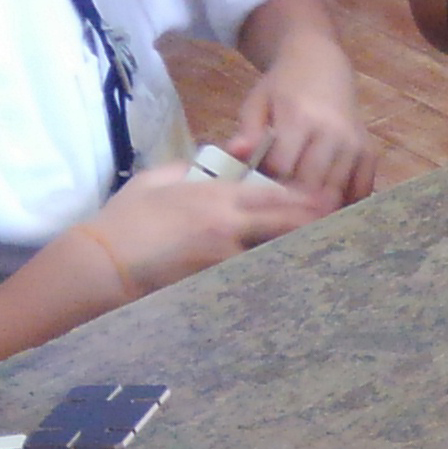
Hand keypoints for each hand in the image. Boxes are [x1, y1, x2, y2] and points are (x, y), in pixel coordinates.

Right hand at [62, 164, 336, 303]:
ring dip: (296, 250)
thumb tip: (218, 164)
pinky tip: (288, 274)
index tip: (329, 198)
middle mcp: (230, 230)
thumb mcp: (159, 180)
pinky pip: (255, 275)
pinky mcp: (220, 284)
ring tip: (322, 249)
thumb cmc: (128, 217)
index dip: (305, 199)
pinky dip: (272, 272)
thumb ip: (194, 169)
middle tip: (340, 225)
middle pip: (286, 226)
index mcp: (215, 198)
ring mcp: (227, 260)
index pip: (273, 197)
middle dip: (314, 225)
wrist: (107, 263)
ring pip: (275, 253)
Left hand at [232, 46, 376, 204]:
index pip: (283, 167)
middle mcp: (332, 133)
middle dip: (293, 202)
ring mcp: (354, 145)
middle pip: (312, 185)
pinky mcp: (369, 154)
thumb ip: (248, 131)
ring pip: (336, 193)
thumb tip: (235, 154)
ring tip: (300, 215)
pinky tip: (328, 208)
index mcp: (299, 117)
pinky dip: (344, 205)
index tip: (259, 190)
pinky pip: (360, 192)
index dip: (269, 183)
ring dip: (318, 209)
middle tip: (279, 212)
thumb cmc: (283, 88)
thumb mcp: (258, 103)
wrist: (321, 66)